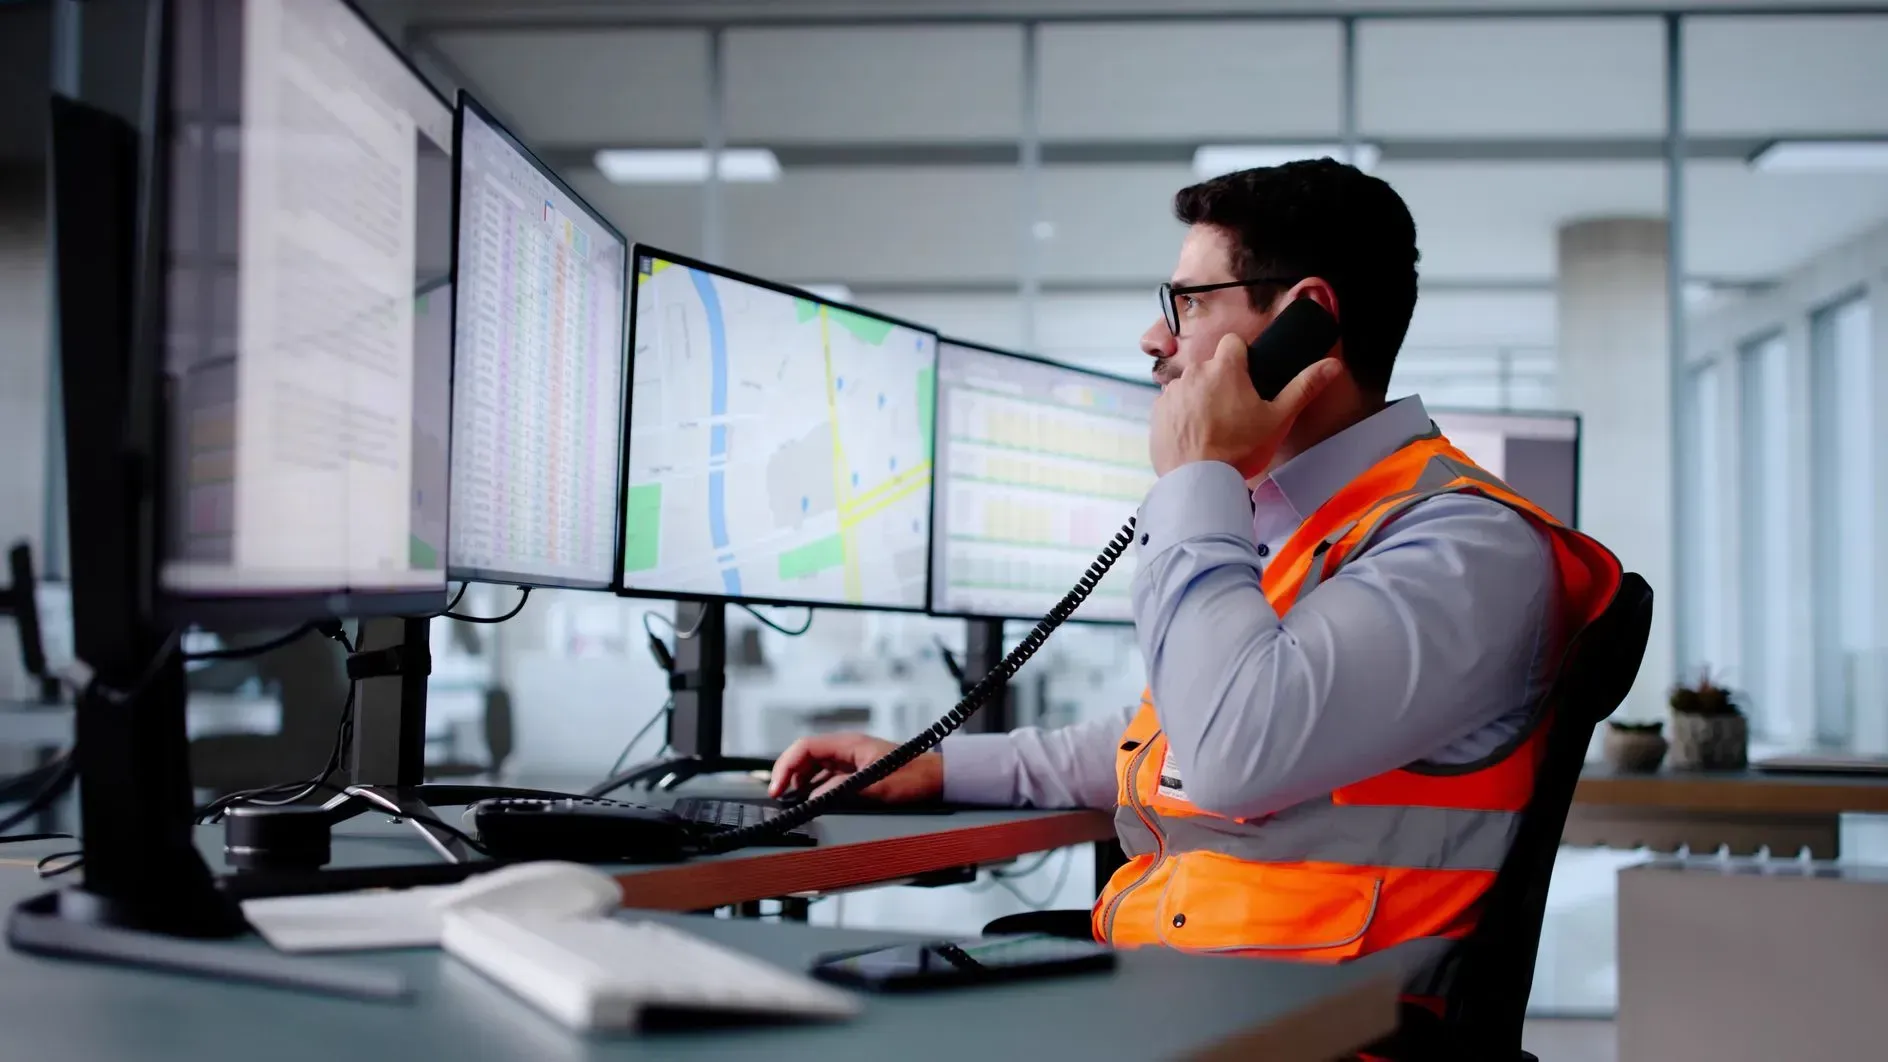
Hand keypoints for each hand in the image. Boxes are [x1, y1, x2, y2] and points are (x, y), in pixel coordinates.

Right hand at [768, 732, 943, 803]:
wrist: (938, 778)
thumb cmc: (912, 776)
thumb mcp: (875, 785)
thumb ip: (842, 790)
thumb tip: (813, 798)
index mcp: (848, 744)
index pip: (804, 747)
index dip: (785, 766)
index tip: (777, 787)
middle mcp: (846, 749)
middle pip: (805, 757)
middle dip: (788, 775)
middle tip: (779, 797)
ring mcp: (851, 759)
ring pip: (814, 767)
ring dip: (800, 782)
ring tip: (792, 801)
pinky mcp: (856, 771)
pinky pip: (827, 777)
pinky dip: (814, 788)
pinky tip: (812, 801)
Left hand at [1150, 333, 1342, 477]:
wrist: (1199, 481)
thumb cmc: (1239, 450)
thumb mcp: (1278, 419)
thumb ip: (1304, 387)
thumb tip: (1332, 365)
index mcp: (1224, 368)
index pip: (1233, 343)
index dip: (1242, 358)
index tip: (1247, 379)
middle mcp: (1194, 373)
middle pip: (1212, 366)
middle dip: (1222, 382)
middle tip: (1234, 412)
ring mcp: (1172, 392)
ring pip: (1191, 385)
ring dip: (1200, 398)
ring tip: (1213, 428)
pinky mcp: (1157, 412)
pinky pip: (1173, 405)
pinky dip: (1182, 416)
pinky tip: (1195, 436)